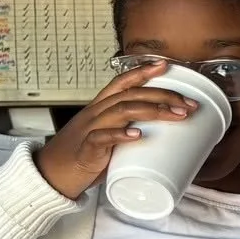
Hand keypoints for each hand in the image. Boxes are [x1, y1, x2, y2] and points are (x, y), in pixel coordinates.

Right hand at [34, 64, 205, 200]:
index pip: (122, 82)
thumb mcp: (107, 136)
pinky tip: (138, 135)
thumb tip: (162, 135)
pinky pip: (102, 137)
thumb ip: (128, 130)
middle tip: (188, 104)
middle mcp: (96, 113)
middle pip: (131, 94)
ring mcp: (91, 129)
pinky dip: (121, 135)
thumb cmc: (82, 155)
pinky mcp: (87, 149)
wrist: (51, 174)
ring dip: (153, 111)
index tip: (165, 65)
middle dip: (163, 95)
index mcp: (100, 108)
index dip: (142, 71)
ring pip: (122, 110)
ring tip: (177, 116)